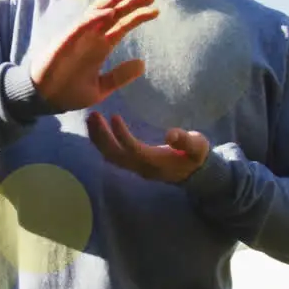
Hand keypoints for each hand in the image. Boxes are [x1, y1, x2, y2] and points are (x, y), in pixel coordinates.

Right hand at [29, 0, 158, 111]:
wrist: (44, 99)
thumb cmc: (68, 91)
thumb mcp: (100, 88)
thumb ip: (119, 76)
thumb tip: (143, 64)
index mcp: (99, 47)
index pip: (121, 26)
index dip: (138, 17)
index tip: (156, 12)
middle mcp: (90, 38)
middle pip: (113, 14)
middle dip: (131, 3)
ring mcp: (77, 38)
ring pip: (97, 13)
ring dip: (114, 1)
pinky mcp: (64, 42)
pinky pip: (80, 26)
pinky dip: (94, 18)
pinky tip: (109, 12)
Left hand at [87, 112, 209, 182]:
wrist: (194, 173)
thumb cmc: (195, 156)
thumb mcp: (197, 147)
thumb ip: (186, 141)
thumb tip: (171, 135)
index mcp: (155, 162)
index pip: (133, 150)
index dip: (121, 135)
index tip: (114, 117)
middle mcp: (141, 167)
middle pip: (115, 155)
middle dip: (101, 137)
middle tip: (93, 115)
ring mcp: (135, 167)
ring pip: (110, 156)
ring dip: (98, 139)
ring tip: (91, 118)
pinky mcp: (133, 164)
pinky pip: (112, 155)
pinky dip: (102, 142)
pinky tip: (97, 128)